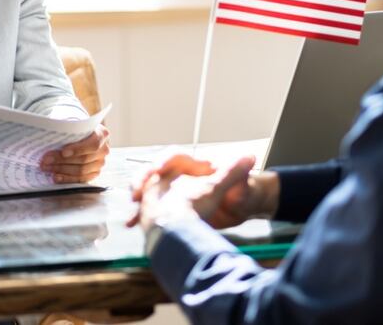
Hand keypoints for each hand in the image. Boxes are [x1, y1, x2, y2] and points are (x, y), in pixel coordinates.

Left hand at [40, 124, 109, 183]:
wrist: (84, 136)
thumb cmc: (78, 130)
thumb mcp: (76, 125)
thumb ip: (69, 130)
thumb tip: (51, 137)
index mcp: (102, 134)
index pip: (93, 144)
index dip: (78, 149)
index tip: (63, 152)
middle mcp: (104, 150)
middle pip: (84, 159)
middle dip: (62, 160)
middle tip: (46, 160)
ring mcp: (100, 163)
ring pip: (81, 171)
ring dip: (62, 170)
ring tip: (47, 167)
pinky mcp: (94, 173)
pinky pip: (81, 179)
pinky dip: (67, 178)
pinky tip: (56, 176)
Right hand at [128, 154, 277, 230]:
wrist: (239, 211)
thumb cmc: (240, 193)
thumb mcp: (240, 186)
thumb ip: (239, 174)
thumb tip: (250, 157)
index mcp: (195, 166)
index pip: (174, 157)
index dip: (164, 161)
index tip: (157, 170)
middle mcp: (181, 176)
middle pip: (155, 172)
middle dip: (143, 180)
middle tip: (137, 192)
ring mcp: (174, 192)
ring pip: (149, 190)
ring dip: (139, 199)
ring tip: (132, 213)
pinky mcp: (171, 208)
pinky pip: (150, 210)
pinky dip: (141, 216)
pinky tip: (132, 224)